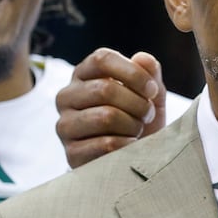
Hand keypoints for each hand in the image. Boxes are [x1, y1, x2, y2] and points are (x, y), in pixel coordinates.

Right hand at [55, 48, 167, 167]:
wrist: (131, 160)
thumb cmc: (138, 119)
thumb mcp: (149, 95)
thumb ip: (149, 74)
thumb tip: (142, 58)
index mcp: (83, 74)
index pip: (102, 60)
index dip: (133, 73)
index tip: (152, 90)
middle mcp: (67, 96)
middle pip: (105, 89)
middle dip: (137, 104)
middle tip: (148, 115)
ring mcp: (65, 125)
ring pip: (105, 117)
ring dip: (132, 125)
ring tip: (138, 130)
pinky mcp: (71, 153)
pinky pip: (105, 144)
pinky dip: (127, 146)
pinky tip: (130, 147)